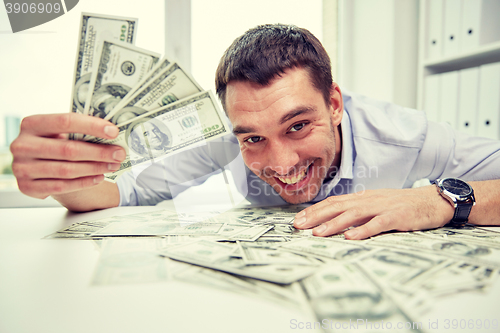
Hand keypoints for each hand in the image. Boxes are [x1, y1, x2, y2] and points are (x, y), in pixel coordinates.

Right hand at [10, 113, 125, 198]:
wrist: (33, 165)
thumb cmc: (52, 143)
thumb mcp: (58, 133)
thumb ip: (78, 131)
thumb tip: (112, 134)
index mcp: (31, 124)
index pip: (65, 121)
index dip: (92, 126)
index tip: (113, 131)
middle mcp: (22, 145)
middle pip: (68, 149)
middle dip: (99, 152)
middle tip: (119, 153)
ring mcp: (22, 167)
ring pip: (66, 170)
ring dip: (95, 168)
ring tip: (113, 166)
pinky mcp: (26, 187)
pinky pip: (61, 186)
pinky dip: (84, 182)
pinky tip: (99, 177)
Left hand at [293, 186, 454, 239]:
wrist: (432, 201)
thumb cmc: (402, 205)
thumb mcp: (376, 205)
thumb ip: (358, 211)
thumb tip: (335, 221)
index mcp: (362, 197)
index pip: (334, 202)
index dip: (315, 210)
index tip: (298, 220)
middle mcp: (369, 200)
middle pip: (338, 206)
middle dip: (316, 216)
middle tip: (298, 226)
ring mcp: (383, 207)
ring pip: (354, 214)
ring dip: (334, 224)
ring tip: (317, 233)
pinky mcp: (398, 216)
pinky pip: (378, 224)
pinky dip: (363, 230)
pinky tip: (350, 237)